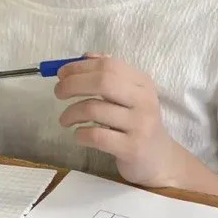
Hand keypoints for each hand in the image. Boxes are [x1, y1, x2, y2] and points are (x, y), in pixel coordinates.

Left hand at [55, 55, 184, 187]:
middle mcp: (144, 100)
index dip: (80, 67)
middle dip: (73, 84)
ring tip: (64, 120)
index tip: (61, 74)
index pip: (108, 65)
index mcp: (142, 83)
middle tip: (58, 93)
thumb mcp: (131, 96)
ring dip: (70, 113)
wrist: (159, 159)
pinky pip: (96, 136)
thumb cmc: (137, 124)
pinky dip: (80, 134)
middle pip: (102, 82)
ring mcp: (140, 125)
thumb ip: (111, 75)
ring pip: (94, 109)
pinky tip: (78, 135)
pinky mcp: (132, 148)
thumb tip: (83, 57)